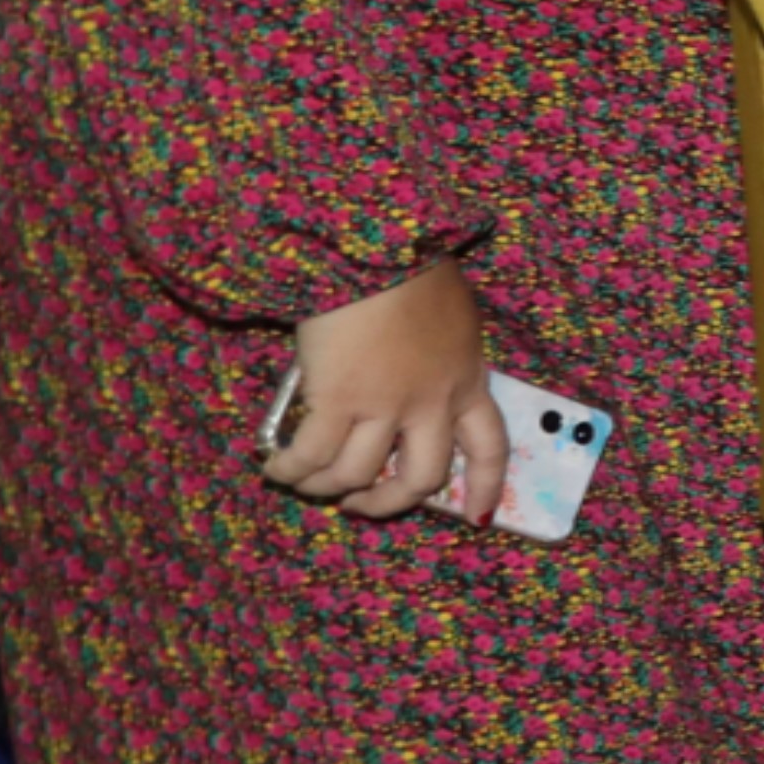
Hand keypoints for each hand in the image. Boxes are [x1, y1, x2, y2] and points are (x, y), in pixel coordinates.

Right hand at [268, 259, 500, 520]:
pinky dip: (291, 469)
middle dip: (389, 502)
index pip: (489, 447)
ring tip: (303, 481)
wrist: (377, 247)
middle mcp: (433, 403)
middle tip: (360, 503)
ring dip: (327, 486)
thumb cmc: (411, 268)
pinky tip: (274, 466)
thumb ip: (441, 355)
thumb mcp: (451, 318)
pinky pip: (312, 454)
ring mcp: (386, 405)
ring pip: (358, 474)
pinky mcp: (338, 399)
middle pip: (422, 478)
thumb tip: (412, 374)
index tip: (478, 516)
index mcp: (468, 380)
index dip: (484, 487)